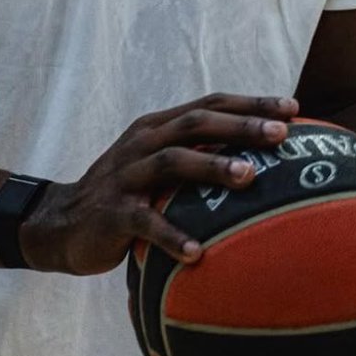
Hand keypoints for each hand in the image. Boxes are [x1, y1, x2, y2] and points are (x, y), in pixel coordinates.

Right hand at [18, 92, 298, 274]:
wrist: (62, 223)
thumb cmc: (128, 194)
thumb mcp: (159, 166)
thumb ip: (197, 156)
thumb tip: (262, 159)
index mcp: (158, 127)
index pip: (210, 105)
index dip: (250, 103)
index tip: (293, 108)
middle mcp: (143, 142)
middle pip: (195, 124)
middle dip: (240, 125)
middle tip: (280, 133)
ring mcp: (126, 175)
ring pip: (172, 162)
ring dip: (212, 167)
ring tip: (249, 177)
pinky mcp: (112, 212)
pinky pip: (144, 222)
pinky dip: (171, 235)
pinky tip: (198, 252)